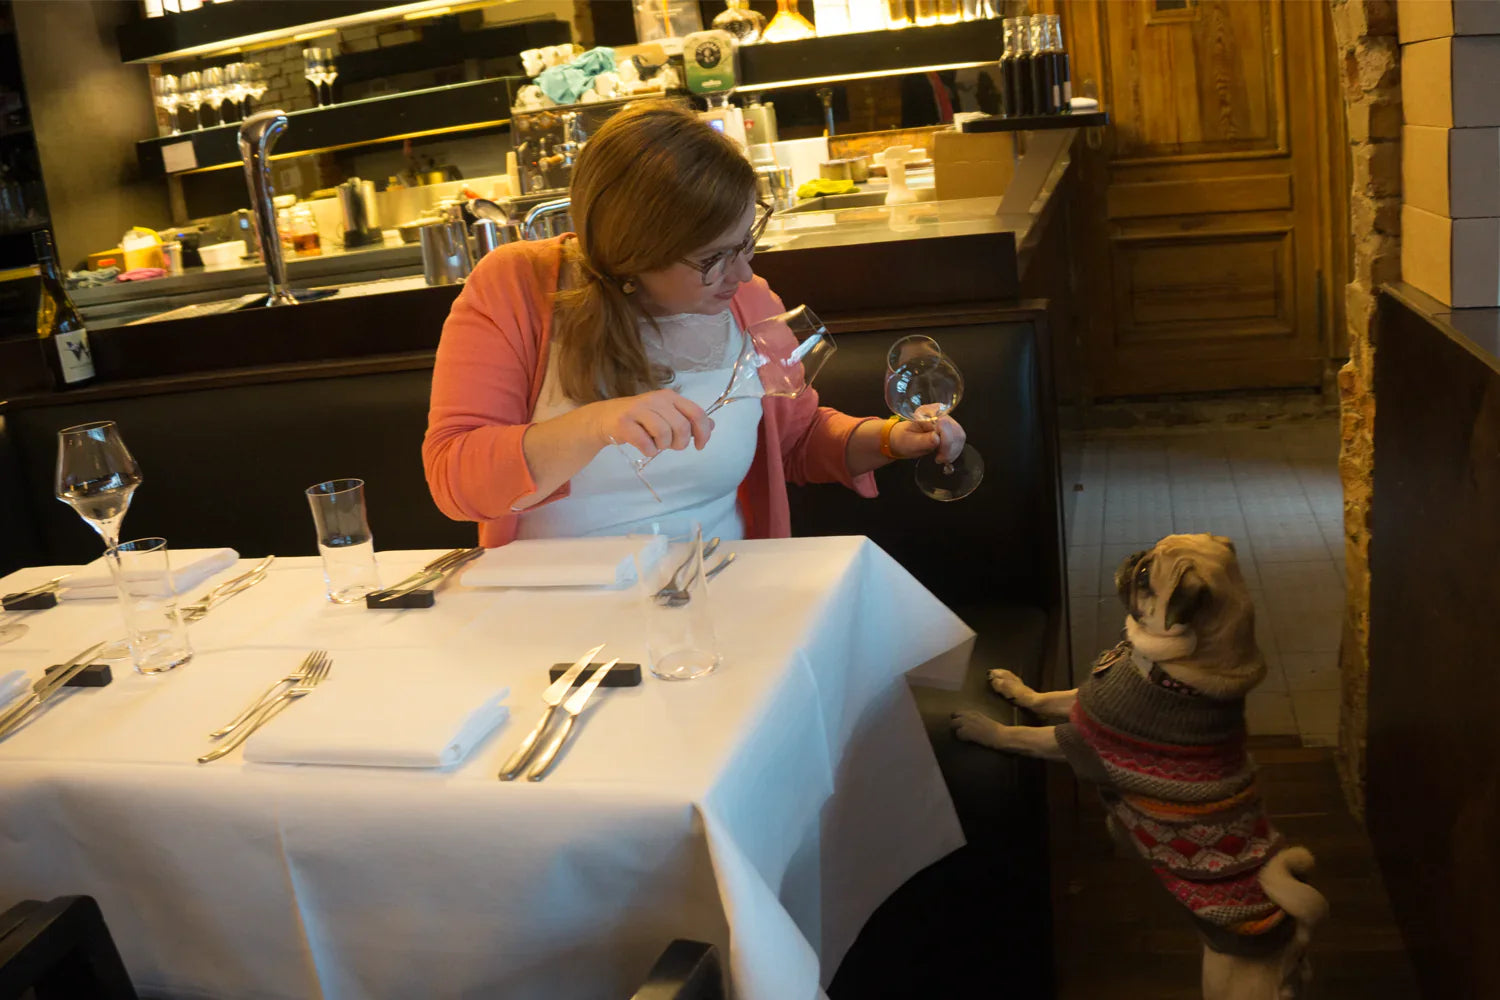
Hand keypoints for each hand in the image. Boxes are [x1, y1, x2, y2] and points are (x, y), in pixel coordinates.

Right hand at [587, 389, 713, 457]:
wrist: (605, 418)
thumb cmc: (640, 418)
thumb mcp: (666, 415)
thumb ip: (688, 419)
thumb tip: (712, 425)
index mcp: (670, 397)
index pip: (696, 413)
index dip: (703, 432)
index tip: (700, 445)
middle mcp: (656, 399)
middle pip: (681, 427)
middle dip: (680, 443)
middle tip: (672, 446)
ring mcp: (639, 409)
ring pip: (664, 434)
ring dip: (663, 446)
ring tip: (656, 444)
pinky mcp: (624, 422)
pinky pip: (646, 443)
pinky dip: (649, 450)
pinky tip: (645, 447)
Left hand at [887, 415, 964, 463]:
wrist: (903, 440)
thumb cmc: (904, 439)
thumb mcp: (909, 442)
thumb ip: (923, 440)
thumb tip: (937, 438)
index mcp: (927, 412)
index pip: (944, 424)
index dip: (945, 441)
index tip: (938, 455)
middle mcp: (939, 413)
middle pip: (956, 430)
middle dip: (949, 449)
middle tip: (939, 458)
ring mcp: (947, 421)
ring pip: (960, 436)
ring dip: (952, 452)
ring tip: (940, 458)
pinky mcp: (951, 429)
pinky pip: (959, 440)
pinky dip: (954, 451)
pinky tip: (944, 456)